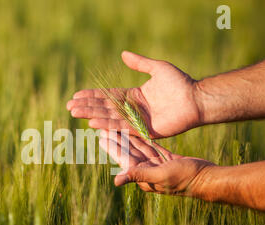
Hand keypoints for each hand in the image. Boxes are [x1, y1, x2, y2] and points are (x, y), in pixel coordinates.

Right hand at [67, 51, 202, 137]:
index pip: (108, 96)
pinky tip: (93, 123)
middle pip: (105, 108)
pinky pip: (122, 128)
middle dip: (87, 106)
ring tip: (75, 113)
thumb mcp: (157, 68)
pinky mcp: (143, 131)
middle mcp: (132, 110)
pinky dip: (107, 125)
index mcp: (134, 96)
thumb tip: (123, 54)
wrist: (195, 99)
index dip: (92, 96)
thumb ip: (140, 63)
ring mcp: (137, 121)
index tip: (76, 95)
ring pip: (109, 118)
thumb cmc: (180, 83)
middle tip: (69, 106)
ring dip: (92, 115)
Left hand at [99, 130, 213, 193]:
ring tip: (116, 128)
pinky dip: (143, 140)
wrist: (207, 179)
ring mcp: (157, 165)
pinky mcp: (166, 159)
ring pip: (139, 148)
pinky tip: (136, 133)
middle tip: (102, 128)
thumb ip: (139, 175)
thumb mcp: (161, 175)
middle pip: (128, 152)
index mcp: (143, 175)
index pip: (124, 158)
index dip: (112, 147)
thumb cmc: (185, 178)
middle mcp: (147, 170)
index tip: (101, 136)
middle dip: (116, 140)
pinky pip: (151, 147)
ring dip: (127, 139)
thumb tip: (116, 181)